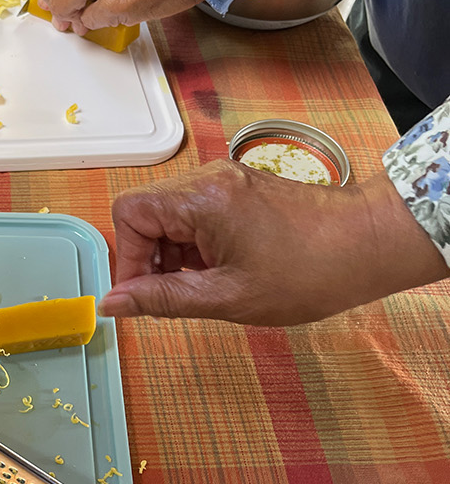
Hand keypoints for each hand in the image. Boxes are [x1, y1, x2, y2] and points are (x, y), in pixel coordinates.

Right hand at [100, 161, 448, 325]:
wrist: (372, 245)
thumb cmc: (308, 273)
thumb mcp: (227, 298)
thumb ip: (162, 299)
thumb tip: (111, 305)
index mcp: (201, 198)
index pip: (130, 214)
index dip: (128, 259)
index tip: (143, 297)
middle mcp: (208, 178)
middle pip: (147, 212)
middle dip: (150, 258)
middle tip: (175, 295)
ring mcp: (225, 180)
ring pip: (171, 215)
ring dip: (173, 254)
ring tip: (206, 286)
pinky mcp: (240, 189)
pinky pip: (196, 213)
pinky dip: (196, 245)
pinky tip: (222, 271)